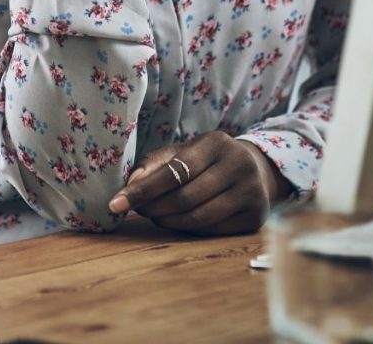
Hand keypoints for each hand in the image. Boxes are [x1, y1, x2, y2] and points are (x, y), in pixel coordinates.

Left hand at [108, 131, 293, 234]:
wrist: (256, 169)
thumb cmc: (209, 160)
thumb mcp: (184, 151)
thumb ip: (155, 164)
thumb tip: (131, 184)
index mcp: (217, 142)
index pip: (175, 170)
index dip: (144, 189)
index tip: (116, 203)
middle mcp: (238, 164)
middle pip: (185, 197)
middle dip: (154, 208)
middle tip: (138, 211)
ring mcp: (250, 192)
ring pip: (198, 218)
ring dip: (168, 221)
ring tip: (156, 216)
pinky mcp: (255, 217)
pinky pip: (212, 231)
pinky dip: (189, 229)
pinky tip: (179, 222)